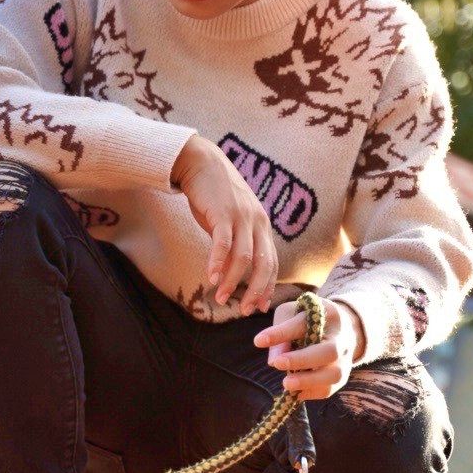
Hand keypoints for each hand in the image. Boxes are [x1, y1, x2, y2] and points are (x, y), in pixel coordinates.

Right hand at [170, 135, 277, 315]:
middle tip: (244, 310)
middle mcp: (257, 222)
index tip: (258, 306)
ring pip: (243, 258)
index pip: (271, 262)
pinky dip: (218, 263)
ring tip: (222, 298)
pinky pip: (223, 243)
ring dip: (233, 281)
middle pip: (263, 264)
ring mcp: (241, 217)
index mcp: (262, 225)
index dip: (267, 286)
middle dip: (255, 291)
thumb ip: (237, 241)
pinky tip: (211, 278)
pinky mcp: (222, 213)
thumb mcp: (232, 219)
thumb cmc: (214, 195)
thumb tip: (234, 269)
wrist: (201, 162)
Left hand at [254, 297, 364, 400]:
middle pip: (329, 352)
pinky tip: (296, 392)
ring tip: (286, 384)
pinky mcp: (342, 376)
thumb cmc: (308, 320)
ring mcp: (345, 359)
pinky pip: (330, 388)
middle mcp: (341, 338)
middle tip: (278, 364)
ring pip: (335, 374)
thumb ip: (280, 332)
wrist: (341, 328)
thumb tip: (273, 362)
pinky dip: (312, 393)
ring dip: (309, 381)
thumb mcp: (292, 314)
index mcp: (328, 315)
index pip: (303, 324)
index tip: (259, 341)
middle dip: (302, 360)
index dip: (281, 333)